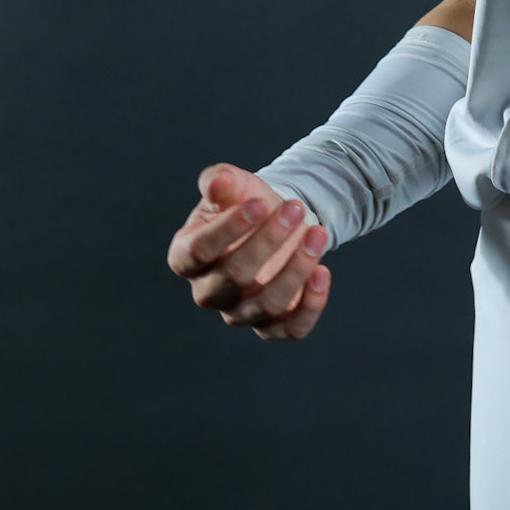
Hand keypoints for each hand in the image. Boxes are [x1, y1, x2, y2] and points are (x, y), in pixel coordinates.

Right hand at [166, 163, 331, 340]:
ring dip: (296, 268)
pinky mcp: (273, 325)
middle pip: (234, 277)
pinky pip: (291, 328)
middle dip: (269, 241)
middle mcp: (209, 292)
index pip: (199, 251)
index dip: (228, 229)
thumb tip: (219, 182)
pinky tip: (322, 272)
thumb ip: (220, 180)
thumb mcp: (232, 186)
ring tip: (317, 232)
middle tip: (296, 209)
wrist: (275, 219)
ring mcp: (240, 313)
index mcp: (187, 257)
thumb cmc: (245, 202)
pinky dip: (310, 305)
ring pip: (267, 304)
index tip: (260, 203)